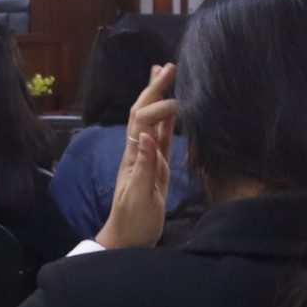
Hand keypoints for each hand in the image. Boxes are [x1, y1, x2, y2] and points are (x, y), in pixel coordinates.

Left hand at [97, 64, 178, 250]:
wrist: (128, 240)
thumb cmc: (133, 222)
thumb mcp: (139, 197)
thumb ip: (143, 168)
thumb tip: (144, 136)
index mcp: (133, 157)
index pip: (142, 122)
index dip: (157, 107)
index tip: (178, 100)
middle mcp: (138, 152)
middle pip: (144, 112)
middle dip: (154, 88)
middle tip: (167, 66)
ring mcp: (147, 158)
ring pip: (152, 120)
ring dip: (157, 96)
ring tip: (164, 73)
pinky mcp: (157, 167)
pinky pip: (162, 138)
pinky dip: (167, 119)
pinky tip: (174, 108)